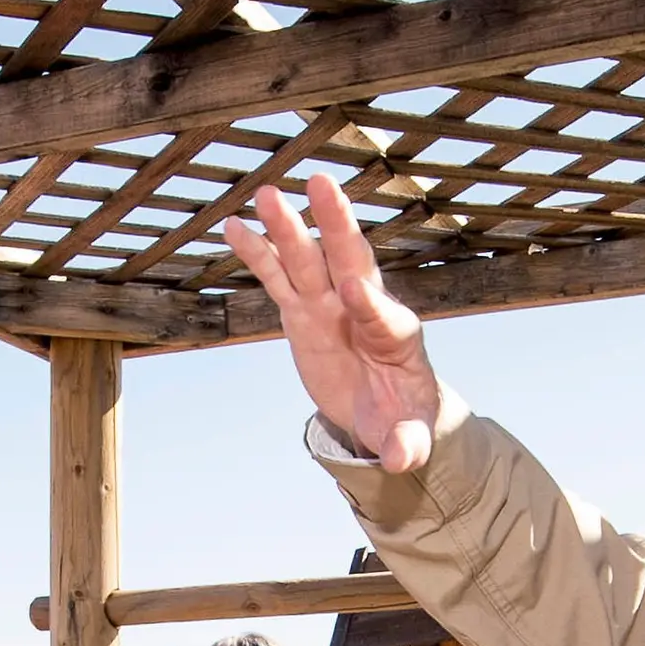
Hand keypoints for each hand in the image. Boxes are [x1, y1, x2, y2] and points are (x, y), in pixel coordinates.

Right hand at [221, 172, 446, 473]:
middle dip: (337, 224)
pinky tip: (234, 226)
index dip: (370, 303)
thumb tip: (400, 460)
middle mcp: (363, 308)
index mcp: (395, 336)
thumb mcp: (410, 435)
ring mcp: (329, 306)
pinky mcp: (302, 313)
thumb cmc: (402, 414)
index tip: (354, 290)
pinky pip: (278, 278)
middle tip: (323, 185)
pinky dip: (258, 253)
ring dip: (288, 228)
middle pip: (350, 261)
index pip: (382, 314)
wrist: (383, 407)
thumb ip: (407, 444)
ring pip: (308, 261)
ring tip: (265, 195)